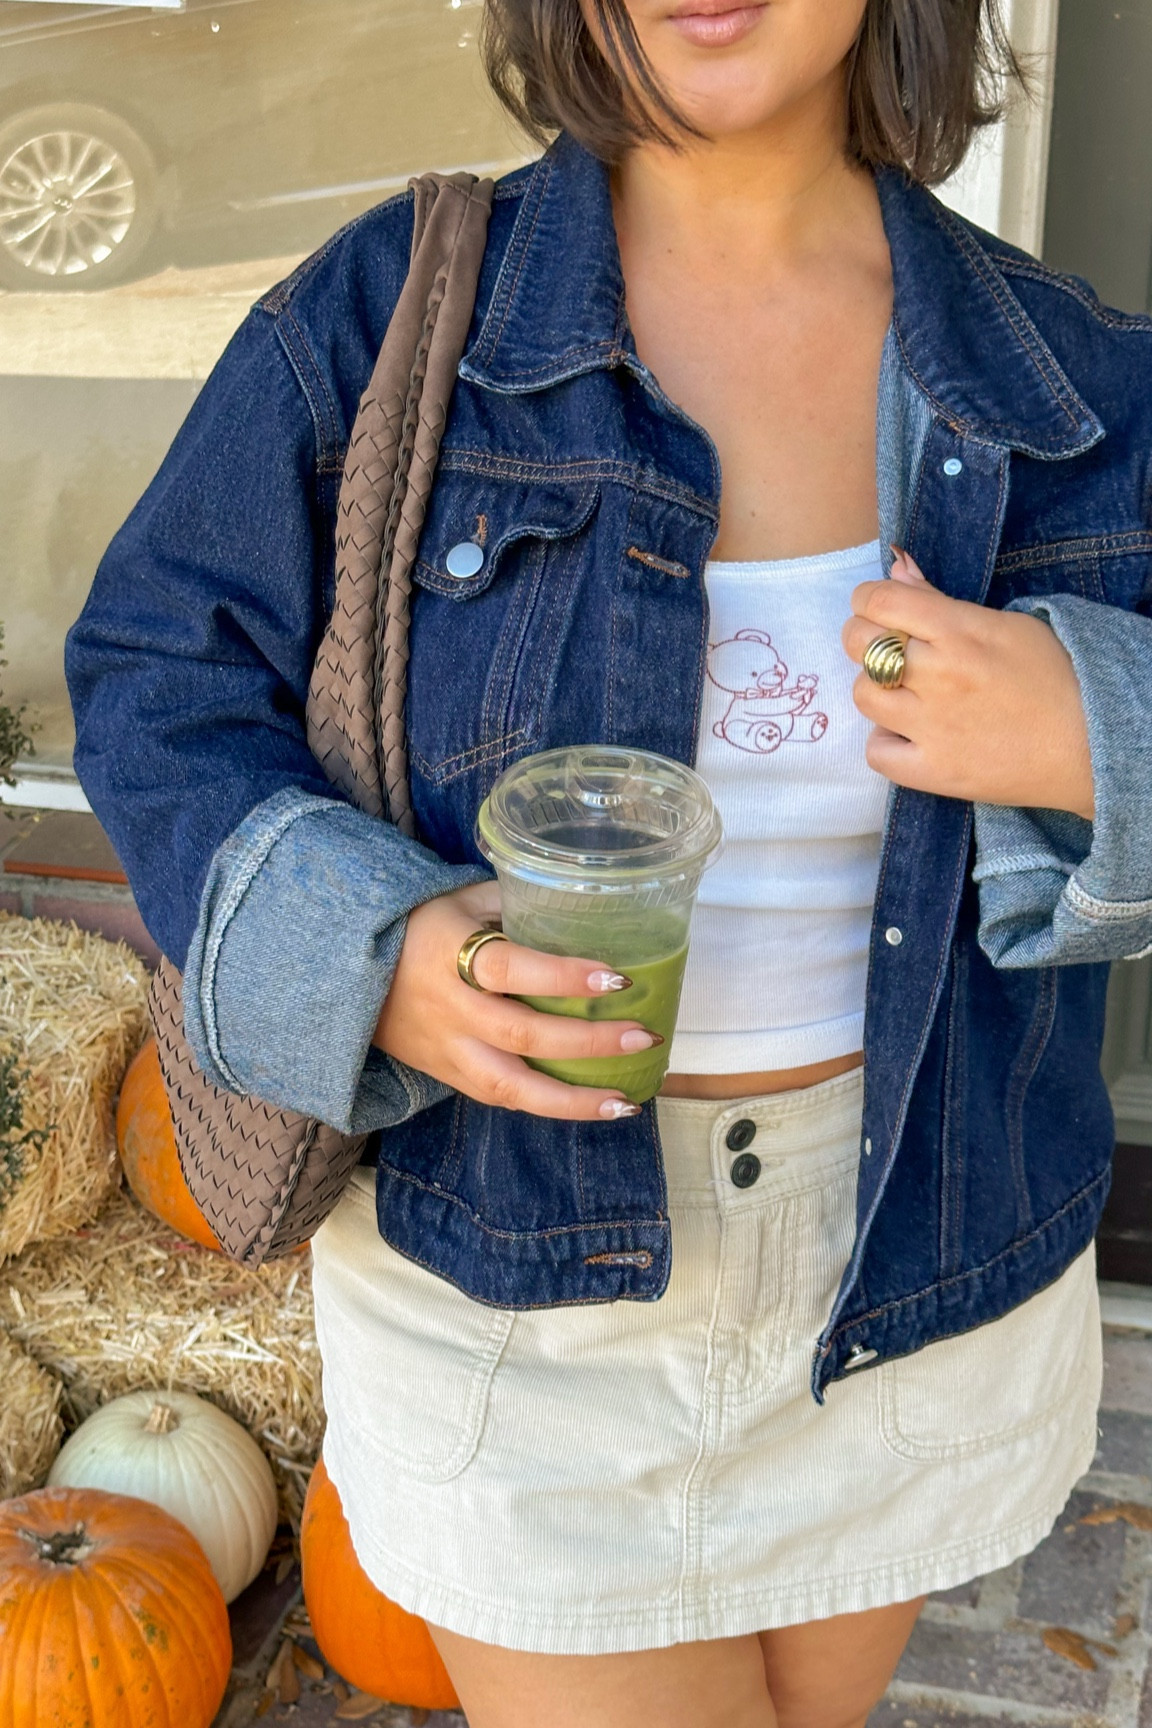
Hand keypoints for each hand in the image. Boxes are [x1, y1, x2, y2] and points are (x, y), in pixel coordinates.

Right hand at [373, 881, 657, 1120]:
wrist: (344, 969)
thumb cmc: (415, 924)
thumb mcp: (460, 897)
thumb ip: (514, 903)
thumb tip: (579, 902)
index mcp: (450, 954)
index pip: (512, 970)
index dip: (565, 978)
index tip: (617, 978)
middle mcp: (449, 1009)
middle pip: (522, 1038)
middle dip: (588, 1042)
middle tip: (643, 1035)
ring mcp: (446, 1049)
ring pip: (510, 1088)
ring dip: (572, 1101)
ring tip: (625, 1104)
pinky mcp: (445, 1075)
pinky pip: (499, 1098)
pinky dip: (546, 1106)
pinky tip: (589, 1106)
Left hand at [841, 549, 1094, 818]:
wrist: (1089, 748)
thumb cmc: (1056, 677)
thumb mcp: (1007, 624)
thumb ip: (940, 598)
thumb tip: (896, 568)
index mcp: (961, 631)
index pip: (880, 600)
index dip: (867, 599)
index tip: (874, 606)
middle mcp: (940, 676)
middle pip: (860, 642)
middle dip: (863, 636)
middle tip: (886, 646)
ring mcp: (933, 727)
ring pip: (862, 693)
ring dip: (875, 687)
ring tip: (904, 692)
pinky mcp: (933, 771)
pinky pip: (875, 751)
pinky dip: (885, 741)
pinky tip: (908, 733)